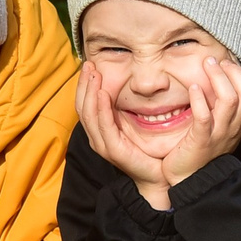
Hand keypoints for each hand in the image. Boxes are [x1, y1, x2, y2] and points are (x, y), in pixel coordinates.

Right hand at [76, 63, 172, 207]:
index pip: (85, 104)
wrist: (157, 176)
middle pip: (82, 107)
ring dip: (90, 92)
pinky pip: (104, 125)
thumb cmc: (146, 152)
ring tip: (94, 74)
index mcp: (99, 131)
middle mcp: (96, 138)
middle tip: (89, 65)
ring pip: (89, 114)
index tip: (89, 65)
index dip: (84, 85)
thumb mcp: (131, 126)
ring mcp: (103, 145)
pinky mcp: (113, 150)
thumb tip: (122, 88)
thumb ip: (123, 111)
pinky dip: (101, 108)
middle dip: (84, 84)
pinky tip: (103, 93)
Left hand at [158, 55, 240, 197]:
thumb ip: (226, 109)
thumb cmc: (203, 150)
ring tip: (206, 66)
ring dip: (218, 78)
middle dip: (234, 72)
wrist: (190, 182)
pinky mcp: (201, 140)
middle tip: (216, 61)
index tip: (230, 65)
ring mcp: (219, 134)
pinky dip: (199, 99)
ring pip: (230, 100)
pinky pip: (204, 117)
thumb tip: (222, 79)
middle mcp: (234, 128)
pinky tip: (193, 88)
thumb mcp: (222, 128)